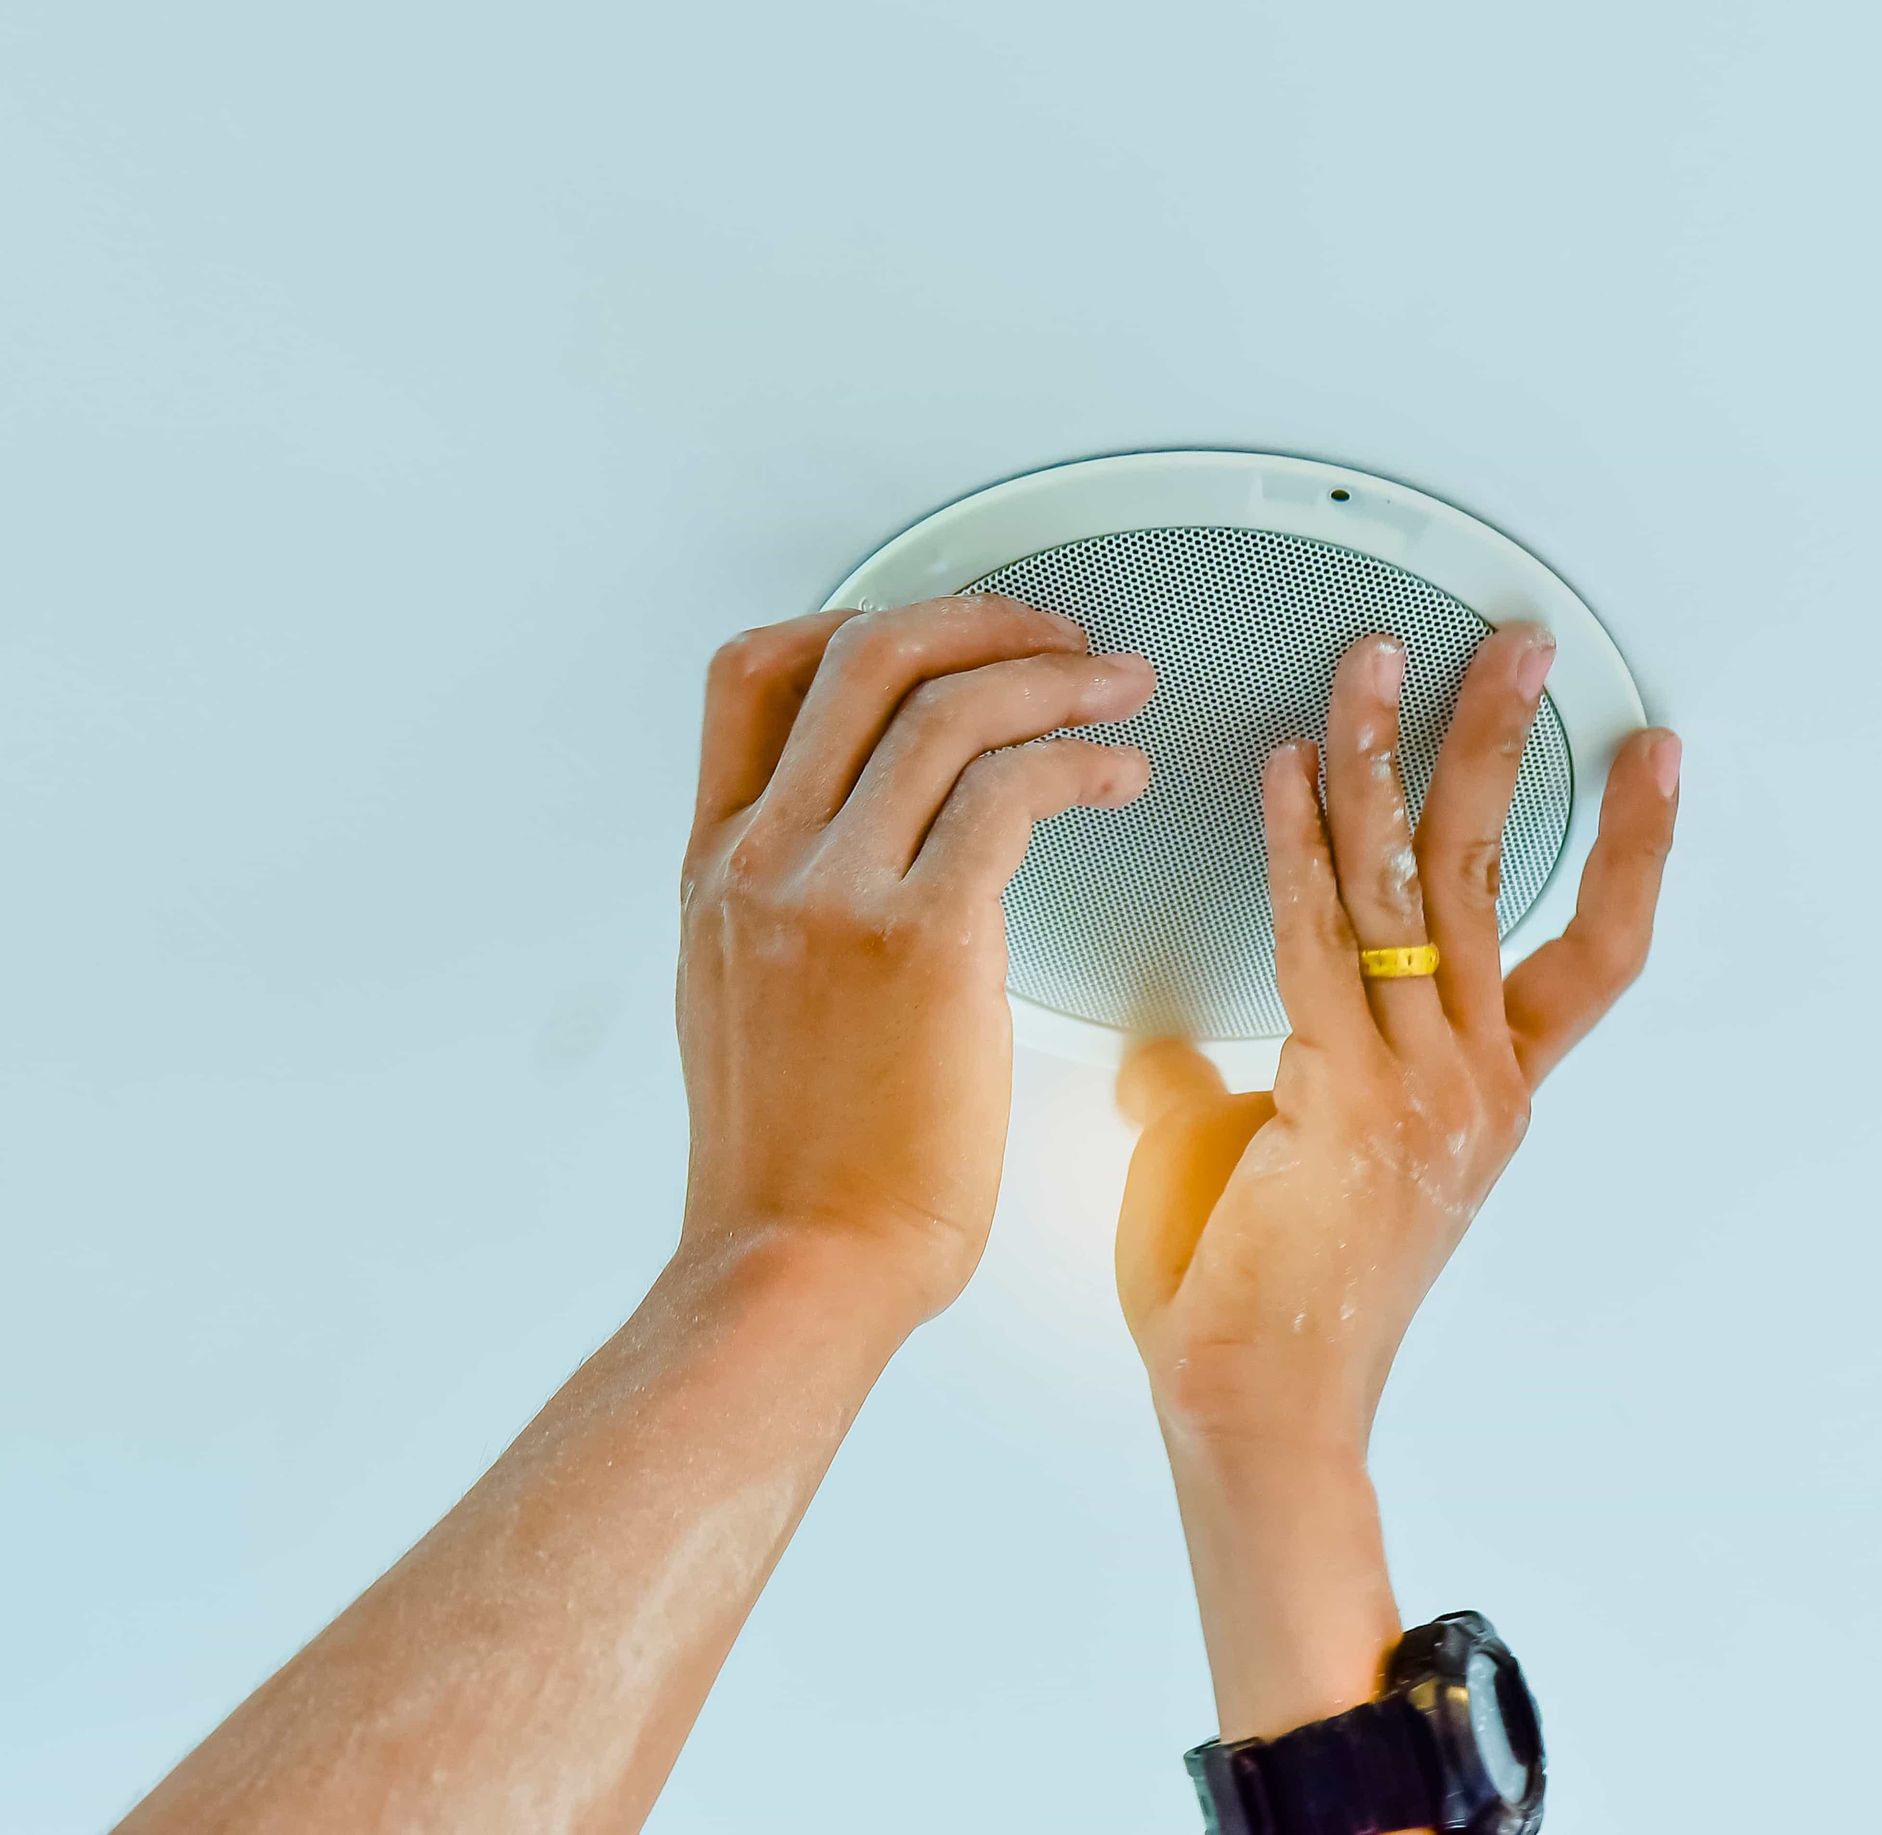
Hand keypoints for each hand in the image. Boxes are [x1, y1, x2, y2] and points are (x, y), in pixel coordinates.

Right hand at [676, 593, 1155, 1320]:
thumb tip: (854, 864)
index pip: (752, 675)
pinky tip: (1122, 777)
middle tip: (1058, 634)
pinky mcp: (919, 938)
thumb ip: (784, 914)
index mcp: (717, 870)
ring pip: (945, 708)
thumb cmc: (791, 1170)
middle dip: (977, 620)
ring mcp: (831, 893)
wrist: (796, 1271)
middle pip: (862, 656)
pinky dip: (1080, 760)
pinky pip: (1010, 792)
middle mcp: (764, 858)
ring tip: (1119, 688)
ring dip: (1052, 676)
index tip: (940, 639)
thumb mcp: (744, 1008)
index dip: (856, 624)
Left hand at [1115, 621, 1678, 1735]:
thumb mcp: (1267, 1168)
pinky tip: (1285, 771)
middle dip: (1502, 750)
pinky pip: (1318, 941)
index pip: (1590, 948)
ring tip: (1381, 667)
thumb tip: (1167, 1052)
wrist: (1254, 1411)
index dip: (1626, 845)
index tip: (1642, 754)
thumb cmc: (1257, 1301)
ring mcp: (1422, 1088)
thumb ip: (1230, 1089)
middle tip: (1511, 649)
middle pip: (1502, 880)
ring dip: (1393, 763)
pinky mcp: (1343, 1097)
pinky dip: (1298, 846)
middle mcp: (1476, 1081)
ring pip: (1415, 889)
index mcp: (1484, 1094)